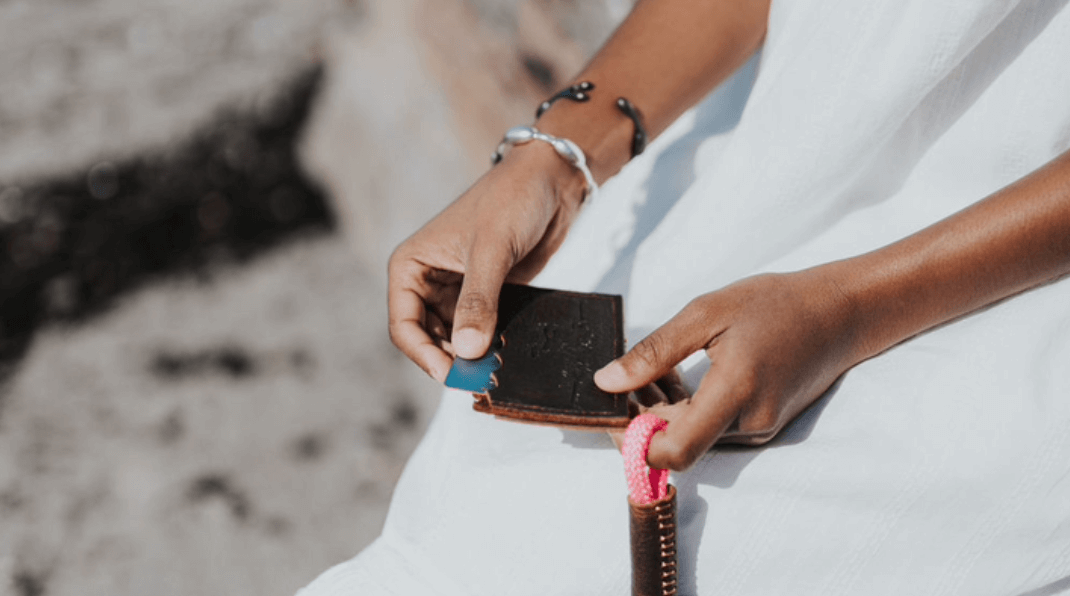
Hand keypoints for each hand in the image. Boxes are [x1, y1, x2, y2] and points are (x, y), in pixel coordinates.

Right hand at [388, 143, 586, 380]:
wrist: (552, 181)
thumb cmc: (512, 199)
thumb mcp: (492, 250)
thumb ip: (478, 301)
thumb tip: (466, 351)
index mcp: (411, 265)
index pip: (404, 325)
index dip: (424, 355)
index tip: (452, 374)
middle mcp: (429, 281)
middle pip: (428, 339)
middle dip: (451, 360)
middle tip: (481, 378)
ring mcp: (459, 291)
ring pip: (456, 341)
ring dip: (473, 357)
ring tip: (497, 368)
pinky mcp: (488, 297)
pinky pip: (482, 332)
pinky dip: (492, 347)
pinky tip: (508, 356)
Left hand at [595, 270, 860, 470]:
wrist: (839, 314)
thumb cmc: (774, 304)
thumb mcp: (706, 312)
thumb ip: (655, 352)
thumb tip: (607, 383)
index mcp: (735, 392)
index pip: (675, 450)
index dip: (634, 442)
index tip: (613, 411)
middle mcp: (749, 422)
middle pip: (676, 444)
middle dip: (641, 418)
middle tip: (626, 376)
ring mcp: (758, 429)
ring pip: (692, 438)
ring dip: (662, 413)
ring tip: (656, 369)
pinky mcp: (761, 426)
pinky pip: (710, 430)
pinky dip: (686, 410)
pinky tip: (681, 376)